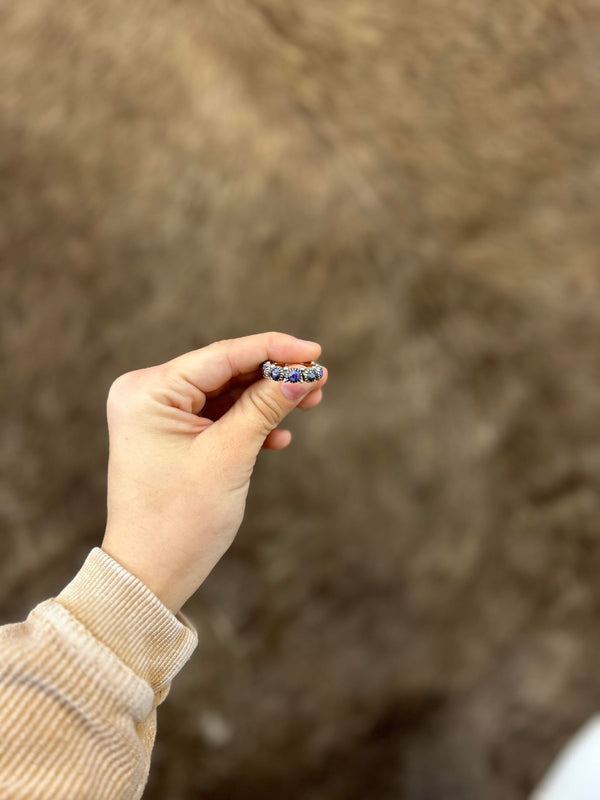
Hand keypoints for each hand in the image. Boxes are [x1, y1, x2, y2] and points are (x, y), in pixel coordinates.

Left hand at [101, 332, 325, 613]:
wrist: (150, 575)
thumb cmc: (182, 519)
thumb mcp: (230, 455)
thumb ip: (266, 407)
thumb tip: (303, 374)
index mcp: (148, 391)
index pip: (221, 356)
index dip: (272, 350)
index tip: (315, 351)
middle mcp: (147, 394)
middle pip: (224, 372)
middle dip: (272, 377)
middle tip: (318, 379)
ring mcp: (157, 416)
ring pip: (224, 395)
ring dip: (265, 400)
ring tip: (309, 402)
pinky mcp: (171, 437)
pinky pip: (216, 418)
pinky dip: (248, 424)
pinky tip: (279, 437)